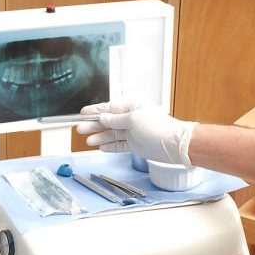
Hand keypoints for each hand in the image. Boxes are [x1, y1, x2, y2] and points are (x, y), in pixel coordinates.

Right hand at [76, 101, 198, 165]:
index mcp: (131, 107)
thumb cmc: (158, 129)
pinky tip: (100, 147)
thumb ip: (116, 120)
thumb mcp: (133, 120)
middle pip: (108, 122)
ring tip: (88, 141)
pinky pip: (119, 145)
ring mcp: (133, 132)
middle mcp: (131, 119)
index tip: (83, 114)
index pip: (109, 108)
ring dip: (100, 137)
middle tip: (80, 129)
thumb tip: (103, 118)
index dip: (95, 112)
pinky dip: (110, 146)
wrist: (174, 145)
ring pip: (112, 134)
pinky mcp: (136, 145)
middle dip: (94, 126)